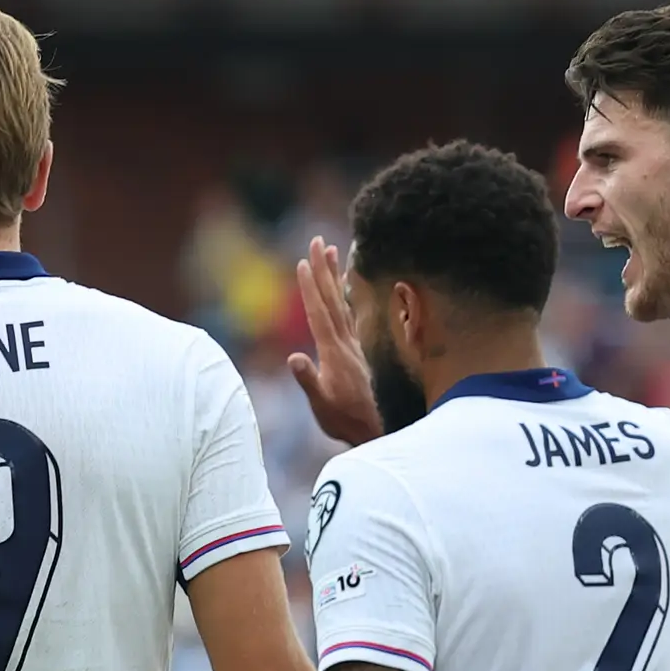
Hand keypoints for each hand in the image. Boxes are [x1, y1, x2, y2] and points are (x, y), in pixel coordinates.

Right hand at [284, 238, 383, 447]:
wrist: (375, 429)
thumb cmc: (344, 420)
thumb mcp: (321, 405)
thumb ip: (309, 380)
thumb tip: (294, 357)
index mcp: (333, 352)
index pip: (318, 313)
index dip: (311, 287)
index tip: (304, 263)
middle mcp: (345, 342)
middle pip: (332, 299)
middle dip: (323, 269)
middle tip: (318, 242)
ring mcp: (354, 344)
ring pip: (343, 302)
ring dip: (336, 275)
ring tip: (333, 250)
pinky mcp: (359, 349)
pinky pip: (351, 313)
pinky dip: (346, 295)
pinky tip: (345, 284)